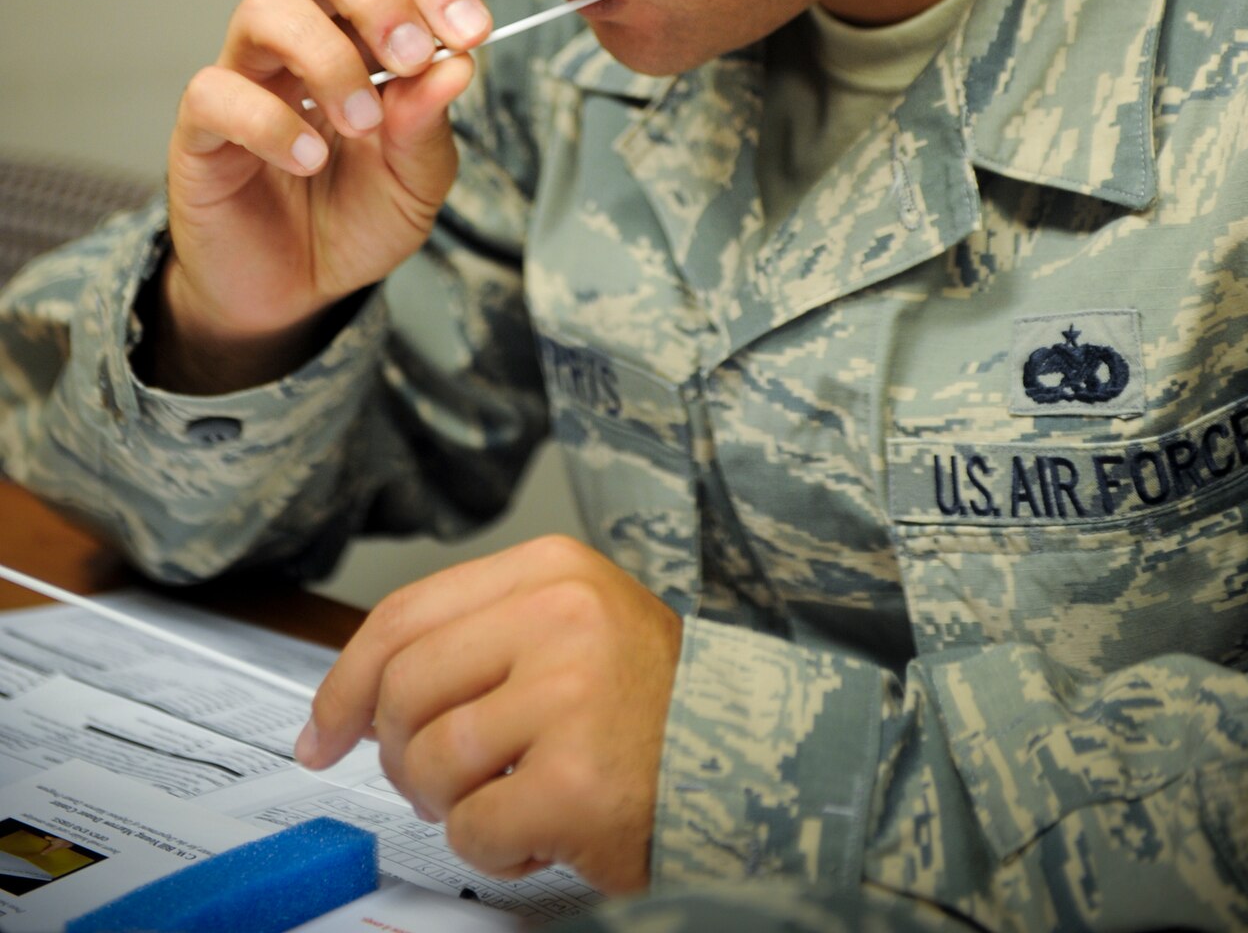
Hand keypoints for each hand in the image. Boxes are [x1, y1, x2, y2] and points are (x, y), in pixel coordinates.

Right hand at [160, 0, 490, 386]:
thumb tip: (458, 66)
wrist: (295, 292)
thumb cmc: (356, 217)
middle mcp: (299, 36)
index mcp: (359, 30)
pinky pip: (215, 90)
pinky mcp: (200, 127)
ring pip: (265, 6)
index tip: (473, 30)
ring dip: (329, 58)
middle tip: (412, 56)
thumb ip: (430, 123)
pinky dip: (271, 121)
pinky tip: (309, 160)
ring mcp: (246, 75)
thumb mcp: (417, 179)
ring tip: (363, 124)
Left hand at [295, 536, 683, 894]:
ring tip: (507, 798)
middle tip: (440, 781)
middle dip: (401, 754)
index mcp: (552, 570)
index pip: (403, 616)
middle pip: (403, 691)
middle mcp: (562, 618)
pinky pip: (473, 828)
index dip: (345, 682)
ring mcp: (571, 696)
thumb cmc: (649, 706)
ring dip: (452, 805)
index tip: (324, 731)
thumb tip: (350, 702)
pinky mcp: (577, 780)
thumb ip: (475, 639)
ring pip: (429, 764)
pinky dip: (493, 847)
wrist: (754, 762)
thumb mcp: (570, 628)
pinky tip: (540, 830)